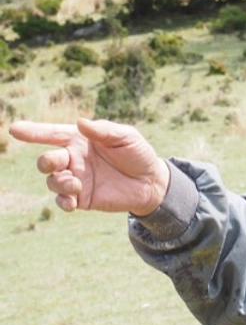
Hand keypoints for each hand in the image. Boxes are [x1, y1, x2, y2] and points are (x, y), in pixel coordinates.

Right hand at [9, 118, 169, 215]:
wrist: (151, 181)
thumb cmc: (138, 153)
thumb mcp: (126, 137)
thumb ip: (104, 130)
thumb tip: (81, 122)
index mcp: (81, 140)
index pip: (53, 134)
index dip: (34, 132)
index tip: (15, 129)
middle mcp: (74, 159)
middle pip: (47, 160)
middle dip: (46, 162)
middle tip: (57, 163)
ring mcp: (76, 179)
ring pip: (52, 181)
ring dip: (58, 183)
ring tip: (75, 184)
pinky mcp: (82, 198)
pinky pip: (63, 201)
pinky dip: (63, 201)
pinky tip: (72, 202)